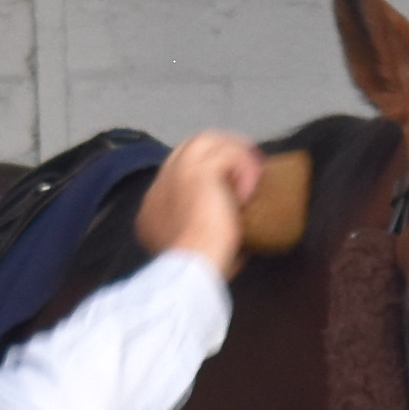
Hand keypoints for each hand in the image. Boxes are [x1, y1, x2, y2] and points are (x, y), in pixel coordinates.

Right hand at [140, 130, 272, 278]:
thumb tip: (242, 236)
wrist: (192, 268)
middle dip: (221, 151)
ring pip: (205, 140)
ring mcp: (174, 174)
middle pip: (189, 147)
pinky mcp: (195, 171)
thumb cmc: (202, 269)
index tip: (233, 188)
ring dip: (233, 153)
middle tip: (249, 166)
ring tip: (253, 173)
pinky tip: (249, 191)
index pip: (179, 176)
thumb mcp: (203, 251)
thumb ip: (213, 235)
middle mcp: (159, 186)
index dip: (209, 175)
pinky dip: (243, 168)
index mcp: (155, 209)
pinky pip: (227, 153)